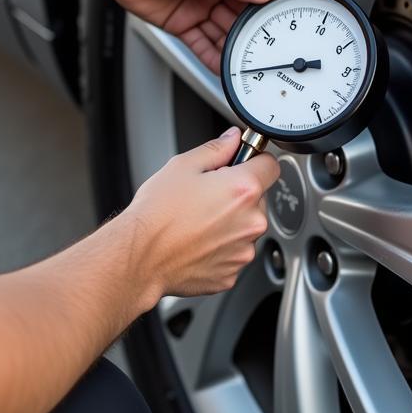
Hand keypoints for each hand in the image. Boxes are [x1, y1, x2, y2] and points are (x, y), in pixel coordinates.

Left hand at [103, 0, 277, 73]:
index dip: (268, 0)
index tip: (277, 19)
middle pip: (243, 12)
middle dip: (252, 29)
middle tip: (262, 46)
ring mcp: (201, 5)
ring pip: (224, 30)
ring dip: (233, 46)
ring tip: (244, 61)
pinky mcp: (184, 22)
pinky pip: (203, 43)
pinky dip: (212, 55)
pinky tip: (222, 66)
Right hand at [123, 128, 279, 305]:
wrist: (140, 257)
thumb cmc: (156, 214)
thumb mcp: (182, 166)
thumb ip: (216, 149)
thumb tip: (232, 139)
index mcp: (243, 189)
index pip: (271, 166)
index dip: (256, 162)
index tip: (244, 165)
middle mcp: (251, 221)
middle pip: (258, 199)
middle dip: (239, 195)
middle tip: (207, 196)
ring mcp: (243, 250)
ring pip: (246, 228)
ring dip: (231, 223)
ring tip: (198, 222)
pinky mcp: (232, 273)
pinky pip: (233, 254)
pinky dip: (221, 248)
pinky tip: (197, 242)